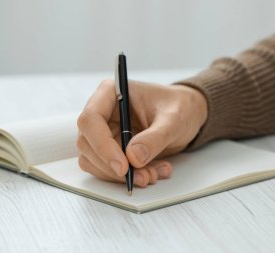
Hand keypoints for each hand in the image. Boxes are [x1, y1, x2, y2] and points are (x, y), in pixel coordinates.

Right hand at [77, 80, 207, 186]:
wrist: (186, 115)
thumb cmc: (179, 107)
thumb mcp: (174, 119)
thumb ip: (155, 137)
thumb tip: (133, 157)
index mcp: (110, 94)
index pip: (90, 120)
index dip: (102, 145)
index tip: (123, 166)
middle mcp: (102, 113)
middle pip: (87, 144)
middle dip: (113, 167)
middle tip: (143, 177)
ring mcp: (104, 132)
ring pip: (95, 161)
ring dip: (121, 176)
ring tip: (153, 174)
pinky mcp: (111, 150)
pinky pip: (108, 170)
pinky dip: (129, 177)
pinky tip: (153, 171)